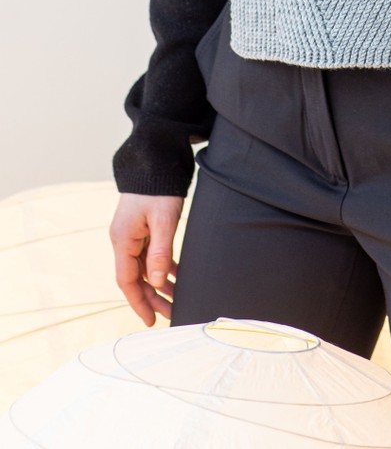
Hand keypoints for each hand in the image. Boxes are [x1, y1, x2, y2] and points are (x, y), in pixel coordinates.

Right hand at [109, 193, 183, 326]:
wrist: (155, 160)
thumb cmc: (158, 188)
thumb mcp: (163, 220)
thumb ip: (160, 252)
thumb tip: (157, 282)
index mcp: (123, 240)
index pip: (127, 281)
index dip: (139, 302)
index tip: (151, 320)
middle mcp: (123, 239)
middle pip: (136, 277)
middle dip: (152, 297)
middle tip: (172, 312)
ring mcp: (132, 234)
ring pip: (144, 267)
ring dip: (159, 283)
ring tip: (178, 298)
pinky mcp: (142, 228)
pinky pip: (150, 254)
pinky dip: (163, 266)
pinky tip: (177, 275)